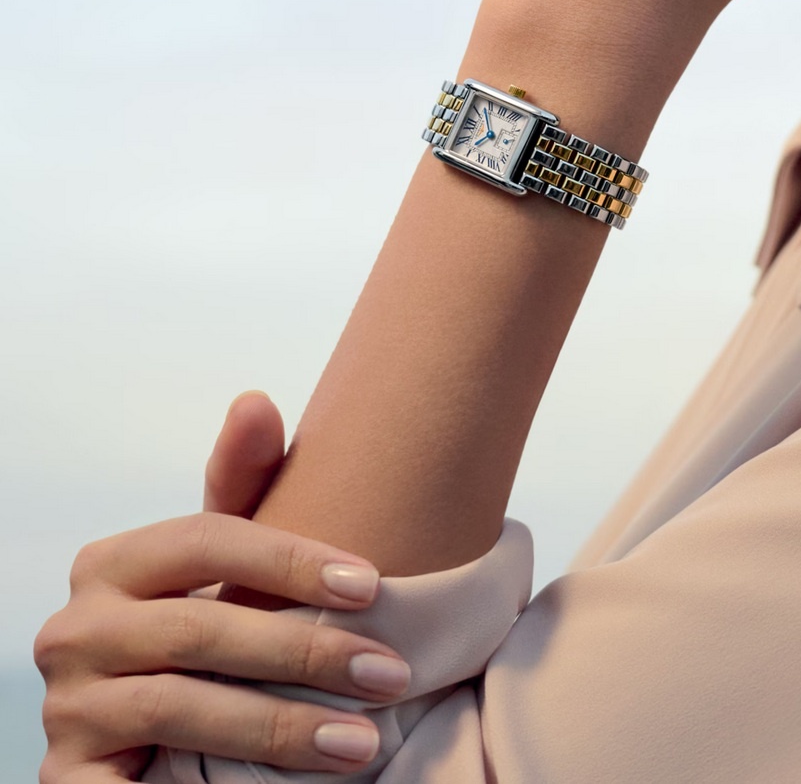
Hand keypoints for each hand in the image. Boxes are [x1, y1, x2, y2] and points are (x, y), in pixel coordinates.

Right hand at [34, 392, 410, 779]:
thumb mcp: (218, 567)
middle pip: (201, 627)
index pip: (204, 538)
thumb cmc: (197, 637)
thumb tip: (256, 400)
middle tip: (390, 672)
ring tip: (363, 742)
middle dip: (306, 648)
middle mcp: (74, 628)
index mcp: (111, 563)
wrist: (138, 747)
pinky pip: (148, 780)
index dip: (290, 558)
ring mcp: (66, 708)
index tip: (374, 585)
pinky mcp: (69, 782)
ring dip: (283, 724)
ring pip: (181, 706)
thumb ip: (240, 487)